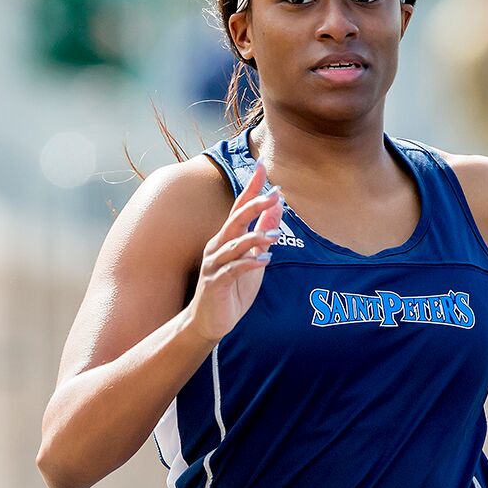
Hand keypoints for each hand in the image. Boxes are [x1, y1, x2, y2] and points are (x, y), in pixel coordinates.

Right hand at [185, 161, 283, 342]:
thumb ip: (264, 232)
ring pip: (234, 244)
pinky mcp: (215, 283)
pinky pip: (233, 269)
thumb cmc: (232, 289)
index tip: (263, 166)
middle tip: (274, 194)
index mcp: (227, 238)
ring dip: (255, 238)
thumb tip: (277, 205)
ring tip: (275, 236)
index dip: (251, 187)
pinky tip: (265, 260)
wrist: (209, 321)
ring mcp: (214, 264)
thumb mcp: (254, 258)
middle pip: (235, 219)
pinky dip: (249, 263)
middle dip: (254, 205)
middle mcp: (218, 246)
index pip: (239, 207)